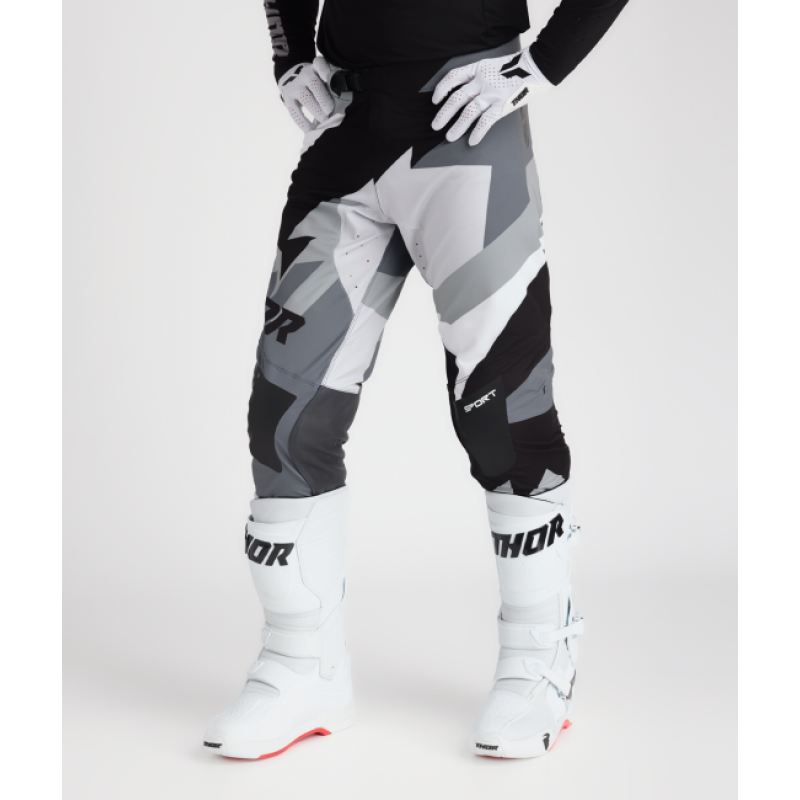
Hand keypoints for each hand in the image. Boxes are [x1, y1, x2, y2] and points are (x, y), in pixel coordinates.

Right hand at [278, 57, 334, 132]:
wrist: (290, 76)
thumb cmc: (314, 81)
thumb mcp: (321, 75)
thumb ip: (332, 83)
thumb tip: (345, 103)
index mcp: (315, 68)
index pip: (320, 64)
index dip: (326, 71)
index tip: (333, 80)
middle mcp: (305, 76)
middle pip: (315, 85)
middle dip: (324, 99)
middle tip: (332, 111)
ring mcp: (295, 87)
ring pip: (306, 99)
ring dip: (316, 111)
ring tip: (325, 121)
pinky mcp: (288, 100)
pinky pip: (295, 112)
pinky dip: (303, 123)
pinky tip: (311, 131)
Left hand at [432, 49, 551, 145]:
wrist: (537, 67)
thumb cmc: (515, 68)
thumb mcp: (492, 66)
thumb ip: (479, 78)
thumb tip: (467, 96)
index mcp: (478, 69)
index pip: (453, 77)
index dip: (442, 89)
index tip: (435, 100)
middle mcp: (482, 81)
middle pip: (457, 98)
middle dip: (444, 113)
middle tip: (435, 125)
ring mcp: (492, 94)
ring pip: (469, 112)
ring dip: (457, 126)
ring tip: (449, 137)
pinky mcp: (502, 105)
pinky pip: (486, 121)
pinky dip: (478, 132)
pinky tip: (471, 141)